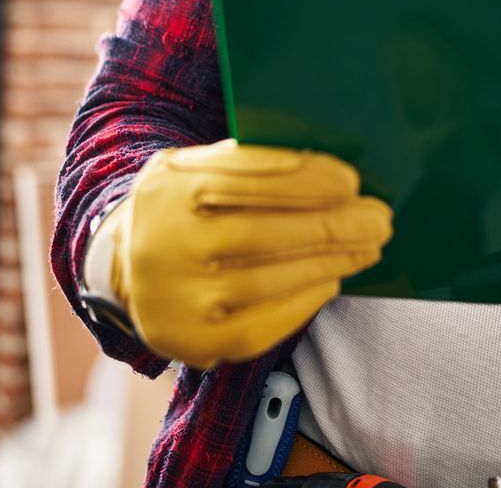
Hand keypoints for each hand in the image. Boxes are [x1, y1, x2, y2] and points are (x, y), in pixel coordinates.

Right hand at [106, 140, 391, 367]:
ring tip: (368, 247)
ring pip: (266, 281)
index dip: (302, 180)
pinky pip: (260, 325)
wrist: (122, 267)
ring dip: (328, 263)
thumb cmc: (181, 206)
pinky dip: (303, 301)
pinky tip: (332, 280)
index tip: (351, 181)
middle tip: (378, 219)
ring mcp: (176, 298)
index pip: (242, 178)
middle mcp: (165, 244)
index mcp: (169, 188)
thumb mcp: (194, 167)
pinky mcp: (191, 340)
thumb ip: (245, 161)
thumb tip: (327, 167)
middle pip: (260, 234)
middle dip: (329, 226)